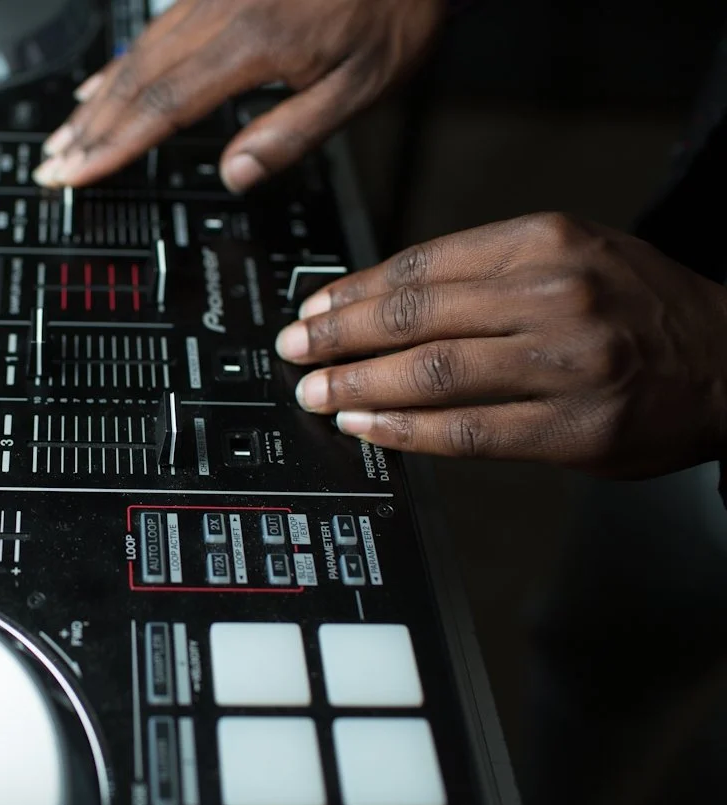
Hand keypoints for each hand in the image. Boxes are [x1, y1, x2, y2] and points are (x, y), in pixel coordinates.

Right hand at [34, 0, 444, 191]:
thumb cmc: (395, 7)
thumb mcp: (362, 84)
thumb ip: (293, 134)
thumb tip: (236, 174)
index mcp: (252, 42)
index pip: (162, 106)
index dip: (114, 146)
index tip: (79, 173)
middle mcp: (220, 10)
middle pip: (135, 78)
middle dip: (89, 128)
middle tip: (54, 165)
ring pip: (138, 51)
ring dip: (97, 98)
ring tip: (66, 134)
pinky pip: (155, 26)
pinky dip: (122, 61)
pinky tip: (103, 80)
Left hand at [275, 213, 726, 477]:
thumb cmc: (639, 308)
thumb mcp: (572, 255)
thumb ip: (485, 272)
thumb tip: (380, 302)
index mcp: (549, 241)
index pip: (424, 265)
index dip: (355, 291)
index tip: (313, 308)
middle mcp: (558, 294)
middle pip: (417, 315)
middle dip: (340, 335)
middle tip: (296, 350)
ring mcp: (569, 364)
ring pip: (435, 373)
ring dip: (360, 384)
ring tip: (316, 392)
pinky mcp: (575, 428)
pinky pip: (468, 432)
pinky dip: (405, 430)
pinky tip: (366, 427)